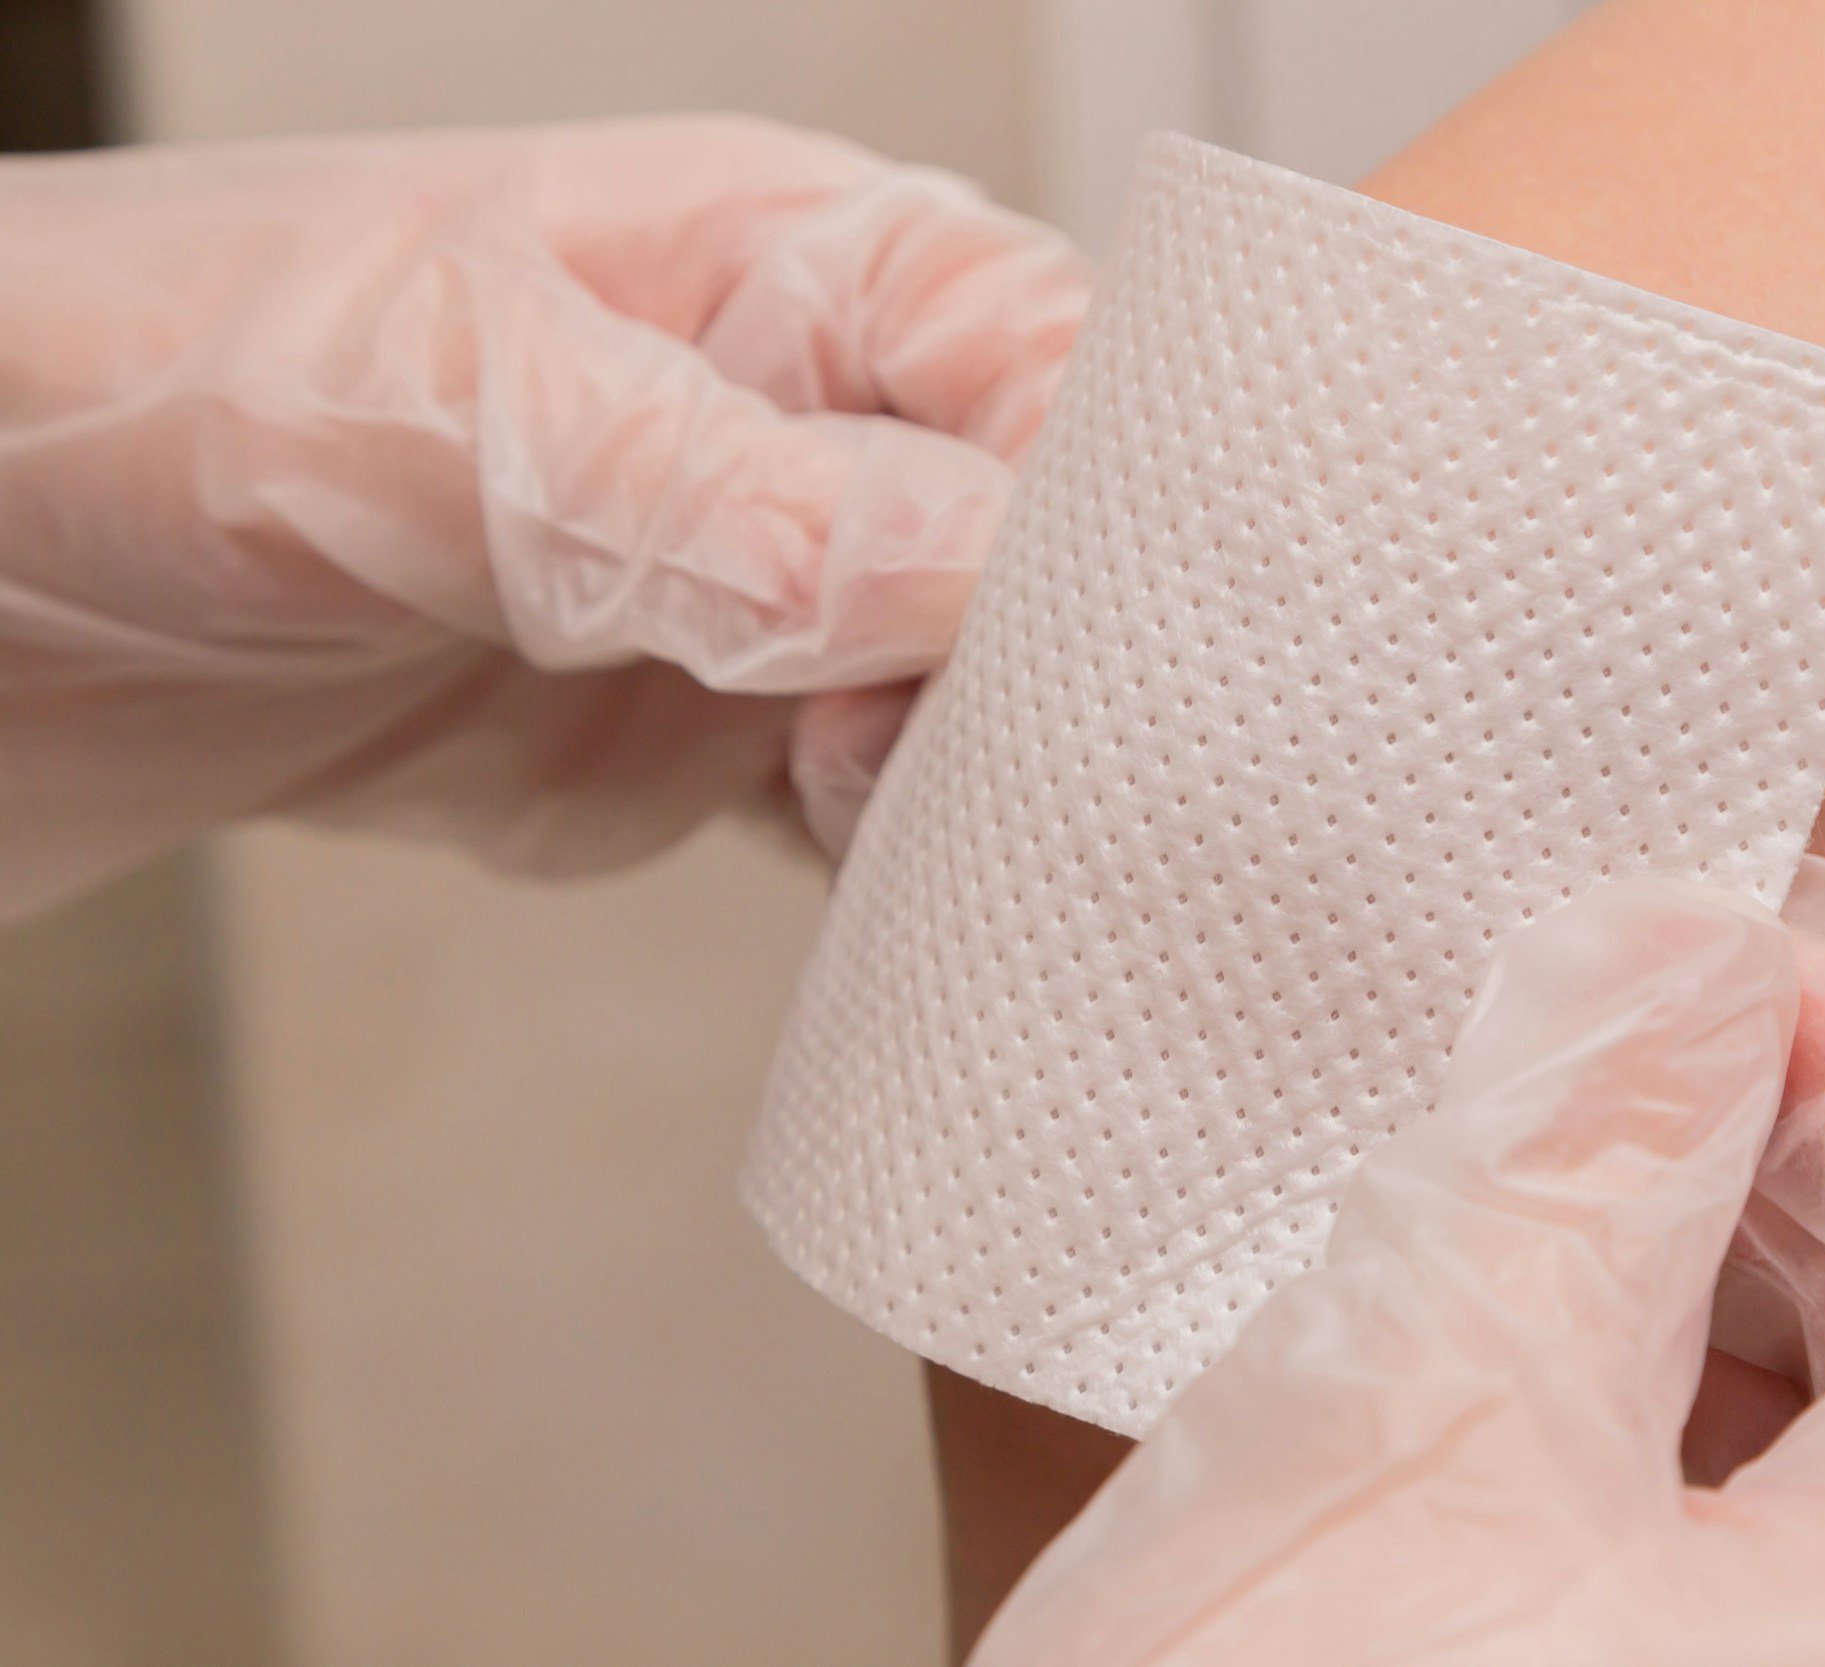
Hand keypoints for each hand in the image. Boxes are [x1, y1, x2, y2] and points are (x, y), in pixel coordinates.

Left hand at [0, 117, 1088, 917]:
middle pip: (1055, 548)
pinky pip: (870, 815)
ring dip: (983, 795)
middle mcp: (807, 423)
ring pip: (982, 699)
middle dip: (1062, 677)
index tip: (1077, 652)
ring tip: (916, 855)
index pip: (1052, 360)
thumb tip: (978, 568)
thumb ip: (718, 501)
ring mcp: (768, 593)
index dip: (1102, 503)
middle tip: (980, 785)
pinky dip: (900, 879)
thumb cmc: (146, 382)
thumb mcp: (437, 416)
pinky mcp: (705, 741)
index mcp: (784, 263)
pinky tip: (894, 918)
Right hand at [971, 856, 1824, 1664]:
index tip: (1705, 963)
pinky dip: (1686, 1409)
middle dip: (1799, 1148)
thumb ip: (1584, 1144)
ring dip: (1730, 1269)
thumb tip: (1670, 961)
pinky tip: (1542, 1360)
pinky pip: (1798, 1547)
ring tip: (1552, 1180)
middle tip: (1615, 1042)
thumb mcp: (1426, 1414)